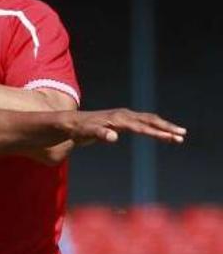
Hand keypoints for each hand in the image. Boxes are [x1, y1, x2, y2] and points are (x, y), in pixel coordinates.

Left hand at [68, 109, 186, 144]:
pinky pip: (144, 123)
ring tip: (178, 136)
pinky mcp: (123, 120)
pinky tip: (162, 134)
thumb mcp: (87, 133)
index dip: (156, 133)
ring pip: (149, 120)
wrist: (71, 123)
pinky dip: (155, 127)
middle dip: (166, 128)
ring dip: (163, 127)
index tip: (170, 138)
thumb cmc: (79, 129)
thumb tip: (113, 137)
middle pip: (150, 120)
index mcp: (118, 119)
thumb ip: (100, 134)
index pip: (141, 127)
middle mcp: (124, 115)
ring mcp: (124, 117)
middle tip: (182, 135)